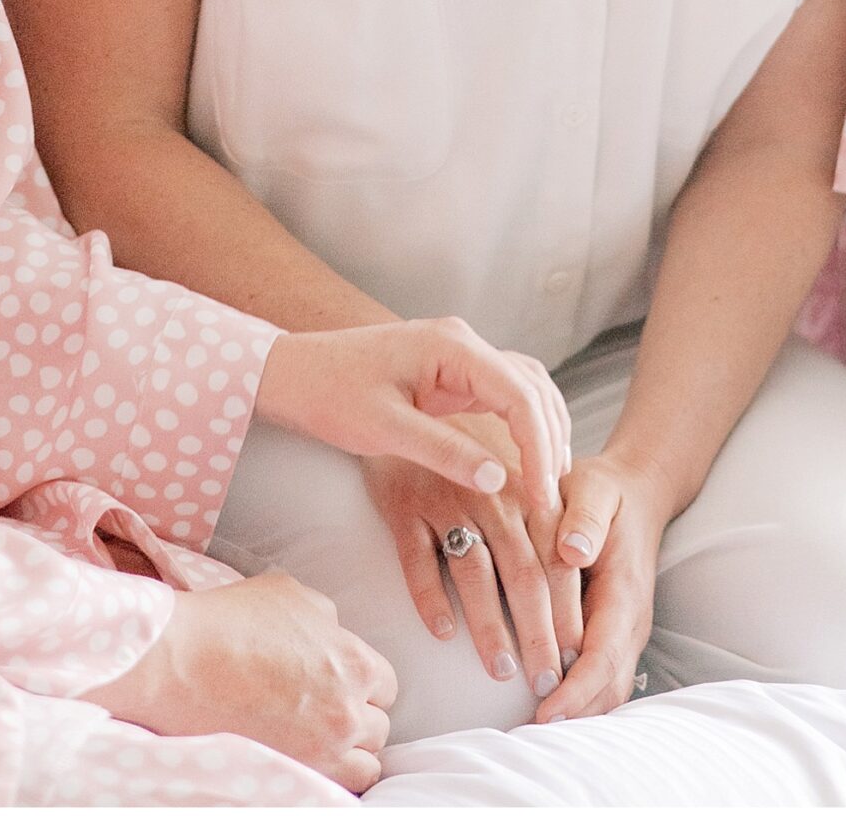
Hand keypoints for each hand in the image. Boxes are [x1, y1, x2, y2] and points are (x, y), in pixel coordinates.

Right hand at [82, 569, 394, 792]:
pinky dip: (333, 778)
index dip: (362, 682)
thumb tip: (334, 634)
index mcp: (353, 661)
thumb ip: (327, 618)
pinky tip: (310, 761)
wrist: (184, 662)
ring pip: (366, 765)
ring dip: (350, 752)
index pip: (386, 684)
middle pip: (378, 726)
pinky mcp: (299, 776)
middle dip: (357, 716)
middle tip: (325, 711)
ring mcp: (325, 750)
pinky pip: (340, 790)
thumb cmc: (233, 621)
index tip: (341, 684)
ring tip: (320, 742)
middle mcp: (348, 710)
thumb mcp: (292, 594)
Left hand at [257, 316, 570, 510]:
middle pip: (533, 388)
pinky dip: (522, 427)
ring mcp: (459, 355)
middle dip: (550, 443)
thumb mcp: (385, 429)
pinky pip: (504, 396)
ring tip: (546, 487)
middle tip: (552, 501)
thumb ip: (443, 451)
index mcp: (452, 346)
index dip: (539, 448)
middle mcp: (464, 343)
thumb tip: (499, 480)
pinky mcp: (451, 373)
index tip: (543, 498)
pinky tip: (524, 464)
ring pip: (525, 389)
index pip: (520, 395)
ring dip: (542, 433)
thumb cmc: (330, 394)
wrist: (293, 372)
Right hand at [362, 421, 583, 700]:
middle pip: (522, 574)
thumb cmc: (466, 444)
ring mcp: (445, 499)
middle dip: (538, 634)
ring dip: (489, 626)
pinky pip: (417, 559)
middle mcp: (489, 496)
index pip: (554, 561)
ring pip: (474, 573)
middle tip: (546, 680)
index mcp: (522, 490)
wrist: (404, 397)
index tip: (576, 656)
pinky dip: (430, 597)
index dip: (567, 612)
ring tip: (500, 669)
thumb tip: (577, 569)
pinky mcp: (403, 504)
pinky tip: (442, 632)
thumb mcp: (509, 468)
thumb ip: (539, 511)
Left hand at [535, 453, 668, 721]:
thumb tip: (572, 551)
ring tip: (533, 732)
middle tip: (528, 735)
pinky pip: (604, 679)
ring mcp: (627, 631)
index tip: (546, 710)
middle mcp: (631, 620)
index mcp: (624, 589)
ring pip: (609, 689)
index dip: (577, 688)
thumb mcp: (593, 488)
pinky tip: (550, 711)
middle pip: (609, 685)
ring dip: (578, 713)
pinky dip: (582, 701)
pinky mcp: (614, 634)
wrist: (636, 492)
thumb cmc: (605, 491)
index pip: (604, 653)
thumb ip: (583, 517)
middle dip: (575, 714)